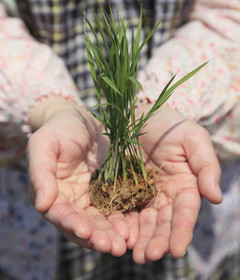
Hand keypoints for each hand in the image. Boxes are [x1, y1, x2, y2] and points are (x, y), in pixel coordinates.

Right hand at [27, 98, 129, 256]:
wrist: (81, 119)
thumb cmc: (59, 129)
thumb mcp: (45, 144)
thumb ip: (41, 173)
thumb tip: (41, 204)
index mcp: (50, 193)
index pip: (59, 214)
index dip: (71, 224)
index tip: (86, 231)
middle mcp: (69, 201)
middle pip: (81, 225)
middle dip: (96, 238)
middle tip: (113, 247)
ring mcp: (89, 198)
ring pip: (99, 223)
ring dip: (110, 235)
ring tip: (125, 244)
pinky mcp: (108, 193)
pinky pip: (115, 210)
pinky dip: (123, 221)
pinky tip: (134, 229)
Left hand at [129, 106, 222, 263]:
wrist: (136, 113)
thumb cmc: (168, 124)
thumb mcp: (192, 138)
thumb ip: (206, 166)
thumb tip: (216, 197)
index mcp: (185, 185)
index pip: (185, 212)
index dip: (182, 230)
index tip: (177, 250)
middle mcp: (165, 194)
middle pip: (163, 223)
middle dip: (158, 241)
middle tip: (148, 256)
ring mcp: (143, 194)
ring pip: (143, 222)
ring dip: (140, 240)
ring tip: (134, 255)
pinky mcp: (123, 191)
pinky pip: (122, 211)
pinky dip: (122, 225)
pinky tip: (117, 236)